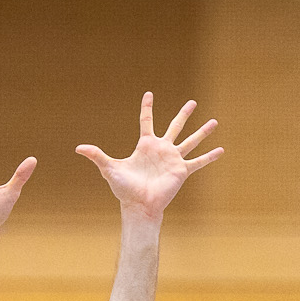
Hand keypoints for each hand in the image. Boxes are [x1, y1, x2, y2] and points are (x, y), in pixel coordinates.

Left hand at [77, 93, 221, 220]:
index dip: (147, 107)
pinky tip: (221, 150)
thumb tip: (78, 148)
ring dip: (202, 132)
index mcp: (145, 146)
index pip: (146, 121)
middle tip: (192, 102)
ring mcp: (173, 159)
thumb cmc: (124, 189)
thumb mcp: (109, 168)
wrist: (139, 206)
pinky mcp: (182, 171)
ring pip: (190, 141)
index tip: (149, 94)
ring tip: (214, 122)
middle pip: (174, 126)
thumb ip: (97, 156)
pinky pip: (198, 162)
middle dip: (183, 114)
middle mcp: (161, 150)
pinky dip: (209, 157)